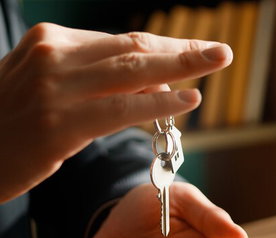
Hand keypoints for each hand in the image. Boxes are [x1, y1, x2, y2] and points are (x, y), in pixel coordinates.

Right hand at [0, 23, 231, 201]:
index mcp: (52, 43)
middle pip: (133, 49)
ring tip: (215, 65)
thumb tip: (151, 84)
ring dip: (180, 69)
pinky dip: (156, 105)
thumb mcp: (52, 88)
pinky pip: (118, 110)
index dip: (165, 48)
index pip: (122, 42)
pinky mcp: (58, 124)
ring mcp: (54, 88)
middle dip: (182, 52)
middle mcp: (53, 55)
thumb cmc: (15, 123)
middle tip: (220, 53)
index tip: (196, 52)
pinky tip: (187, 100)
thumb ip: (96, 81)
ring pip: (132, 73)